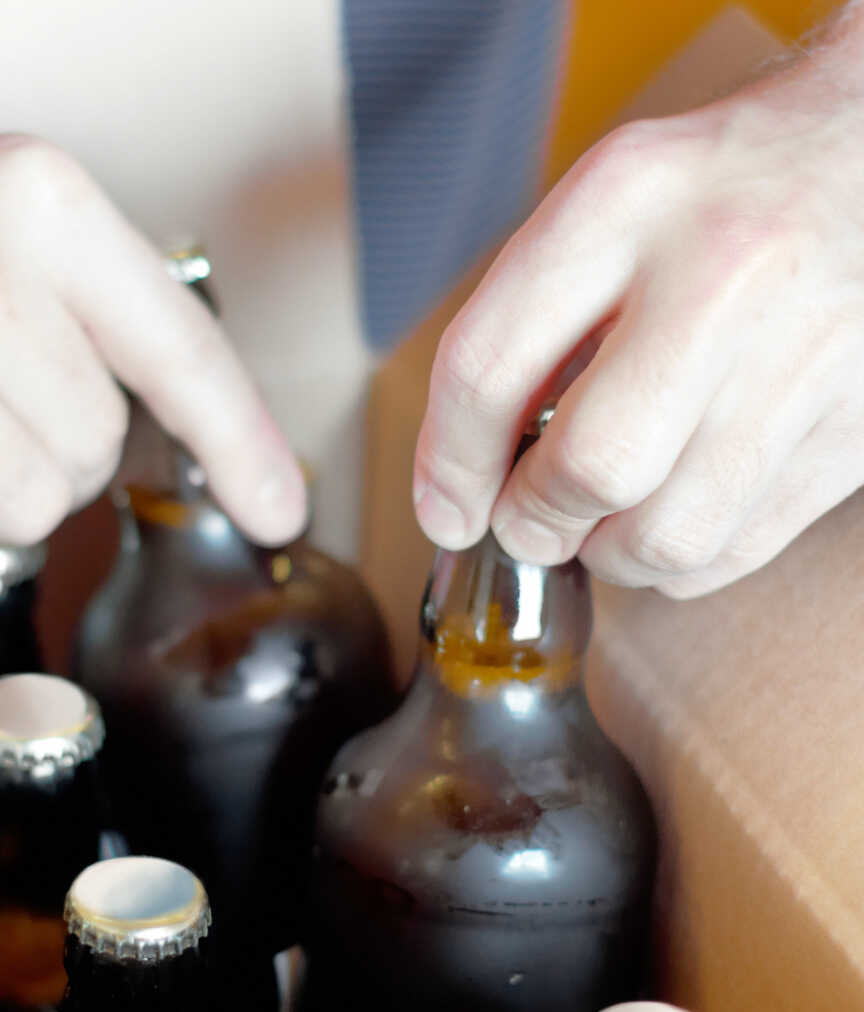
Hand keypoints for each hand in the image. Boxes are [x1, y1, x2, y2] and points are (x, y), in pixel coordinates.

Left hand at [413, 13, 863, 596]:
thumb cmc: (717, 193)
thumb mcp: (602, 209)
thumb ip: (523, 328)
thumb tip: (464, 486)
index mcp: (629, 201)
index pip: (488, 368)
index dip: (448, 466)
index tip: (447, 510)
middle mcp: (726, 272)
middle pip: (591, 469)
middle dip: (536, 520)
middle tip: (530, 517)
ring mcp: (809, 352)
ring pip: (666, 537)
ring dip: (610, 553)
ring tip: (603, 515)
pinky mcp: (857, 425)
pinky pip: (733, 551)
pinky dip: (676, 560)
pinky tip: (667, 511)